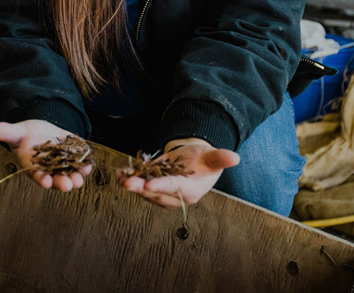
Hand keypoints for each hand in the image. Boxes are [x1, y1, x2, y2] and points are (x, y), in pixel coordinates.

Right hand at [0, 120, 92, 191]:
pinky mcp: (74, 158)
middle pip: (56, 180)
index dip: (41, 179)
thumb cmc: (25, 135)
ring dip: (76, 177)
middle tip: (68, 185)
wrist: (41, 131)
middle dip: (62, 183)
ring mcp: (63, 166)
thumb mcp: (16, 132)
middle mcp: (49, 171)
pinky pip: (81, 164)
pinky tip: (89, 164)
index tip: (45, 182)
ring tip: (80, 178)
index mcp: (33, 168)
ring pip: (71, 175)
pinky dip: (86, 165)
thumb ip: (5, 132)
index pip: (37, 176)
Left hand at [119, 138, 239, 207]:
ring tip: (121, 179)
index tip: (149, 185)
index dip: (162, 186)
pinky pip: (141, 186)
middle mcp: (176, 196)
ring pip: (146, 191)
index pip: (175, 189)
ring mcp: (163, 193)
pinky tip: (119, 175)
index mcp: (191, 190)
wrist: (196, 162)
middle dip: (141, 188)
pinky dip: (130, 181)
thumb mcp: (214, 157)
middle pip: (156, 193)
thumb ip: (221, 158)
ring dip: (133, 186)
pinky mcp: (154, 187)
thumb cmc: (206, 160)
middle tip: (127, 183)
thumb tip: (234, 157)